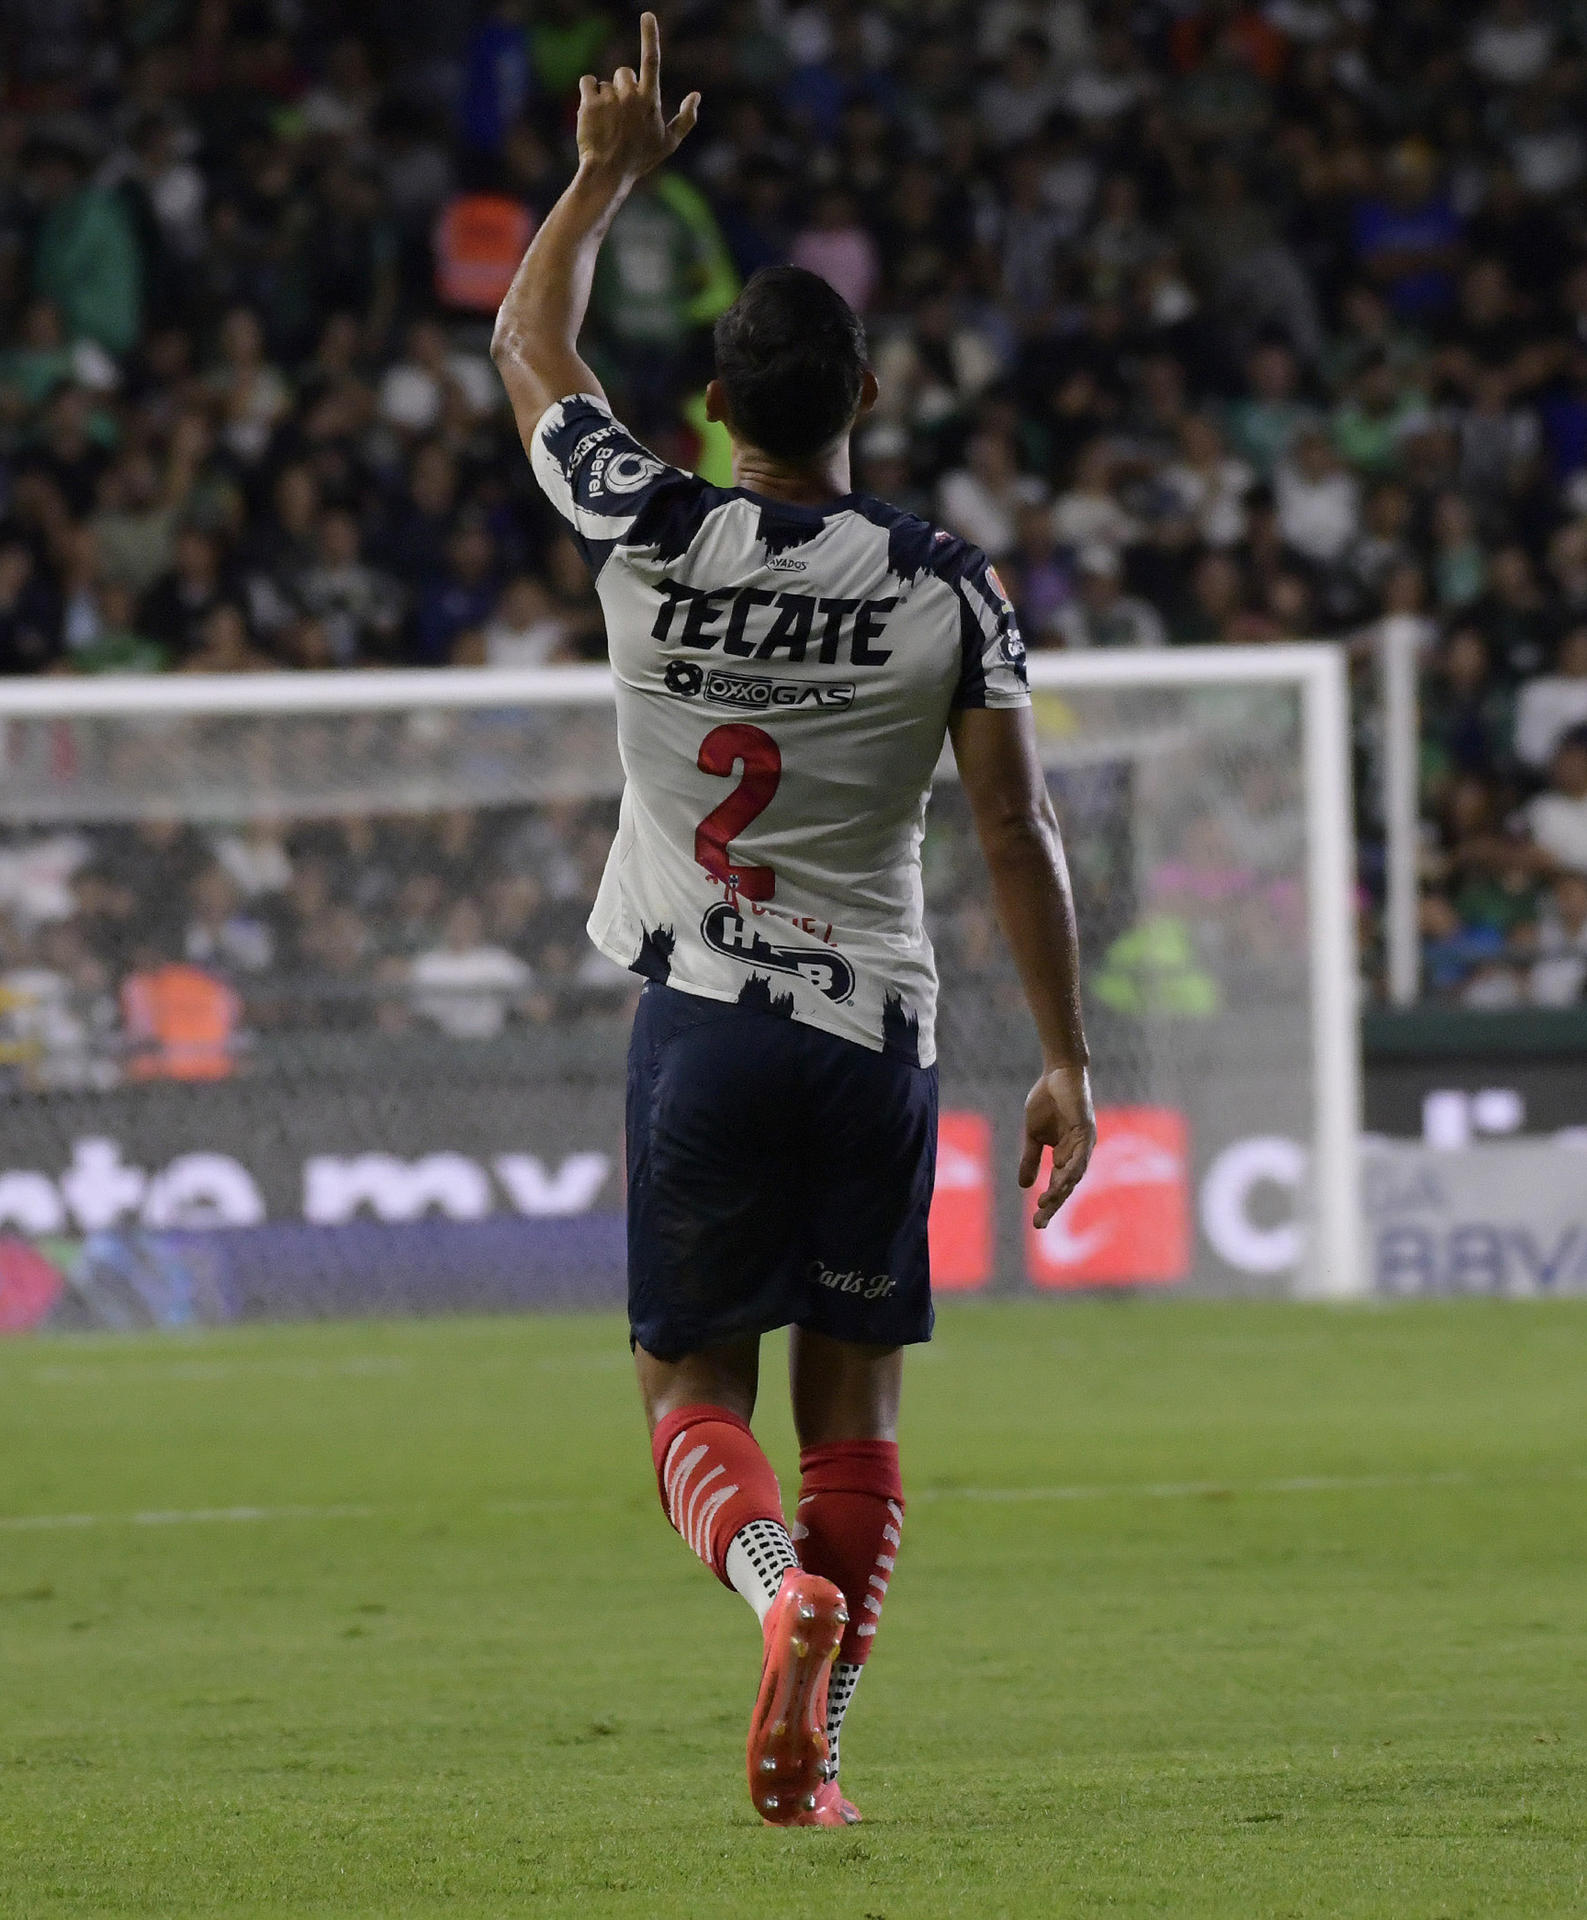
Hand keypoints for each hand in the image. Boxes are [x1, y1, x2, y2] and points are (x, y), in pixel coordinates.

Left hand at [576, 13, 699, 188]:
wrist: (608, 174)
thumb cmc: (640, 159)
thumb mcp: (669, 143)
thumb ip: (686, 119)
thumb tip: (697, 95)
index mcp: (651, 100)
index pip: (651, 60)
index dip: (650, 35)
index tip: (646, 15)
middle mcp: (631, 95)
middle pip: (624, 72)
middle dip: (622, 88)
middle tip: (621, 116)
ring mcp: (610, 98)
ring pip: (605, 82)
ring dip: (605, 97)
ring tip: (607, 123)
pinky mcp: (589, 103)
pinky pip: (588, 82)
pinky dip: (587, 94)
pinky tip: (591, 114)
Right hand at [1019, 1063, 1096, 1229]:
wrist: (1057, 1074)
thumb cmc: (1047, 1101)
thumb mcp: (1033, 1135)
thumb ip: (1030, 1159)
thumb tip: (1023, 1186)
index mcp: (1064, 1156)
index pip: (1056, 1186)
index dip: (1048, 1205)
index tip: (1036, 1224)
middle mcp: (1077, 1154)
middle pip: (1066, 1186)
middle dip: (1053, 1205)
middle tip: (1039, 1224)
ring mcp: (1083, 1144)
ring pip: (1074, 1175)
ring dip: (1061, 1191)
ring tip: (1046, 1204)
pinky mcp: (1086, 1131)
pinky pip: (1080, 1155)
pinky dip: (1071, 1168)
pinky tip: (1062, 1180)